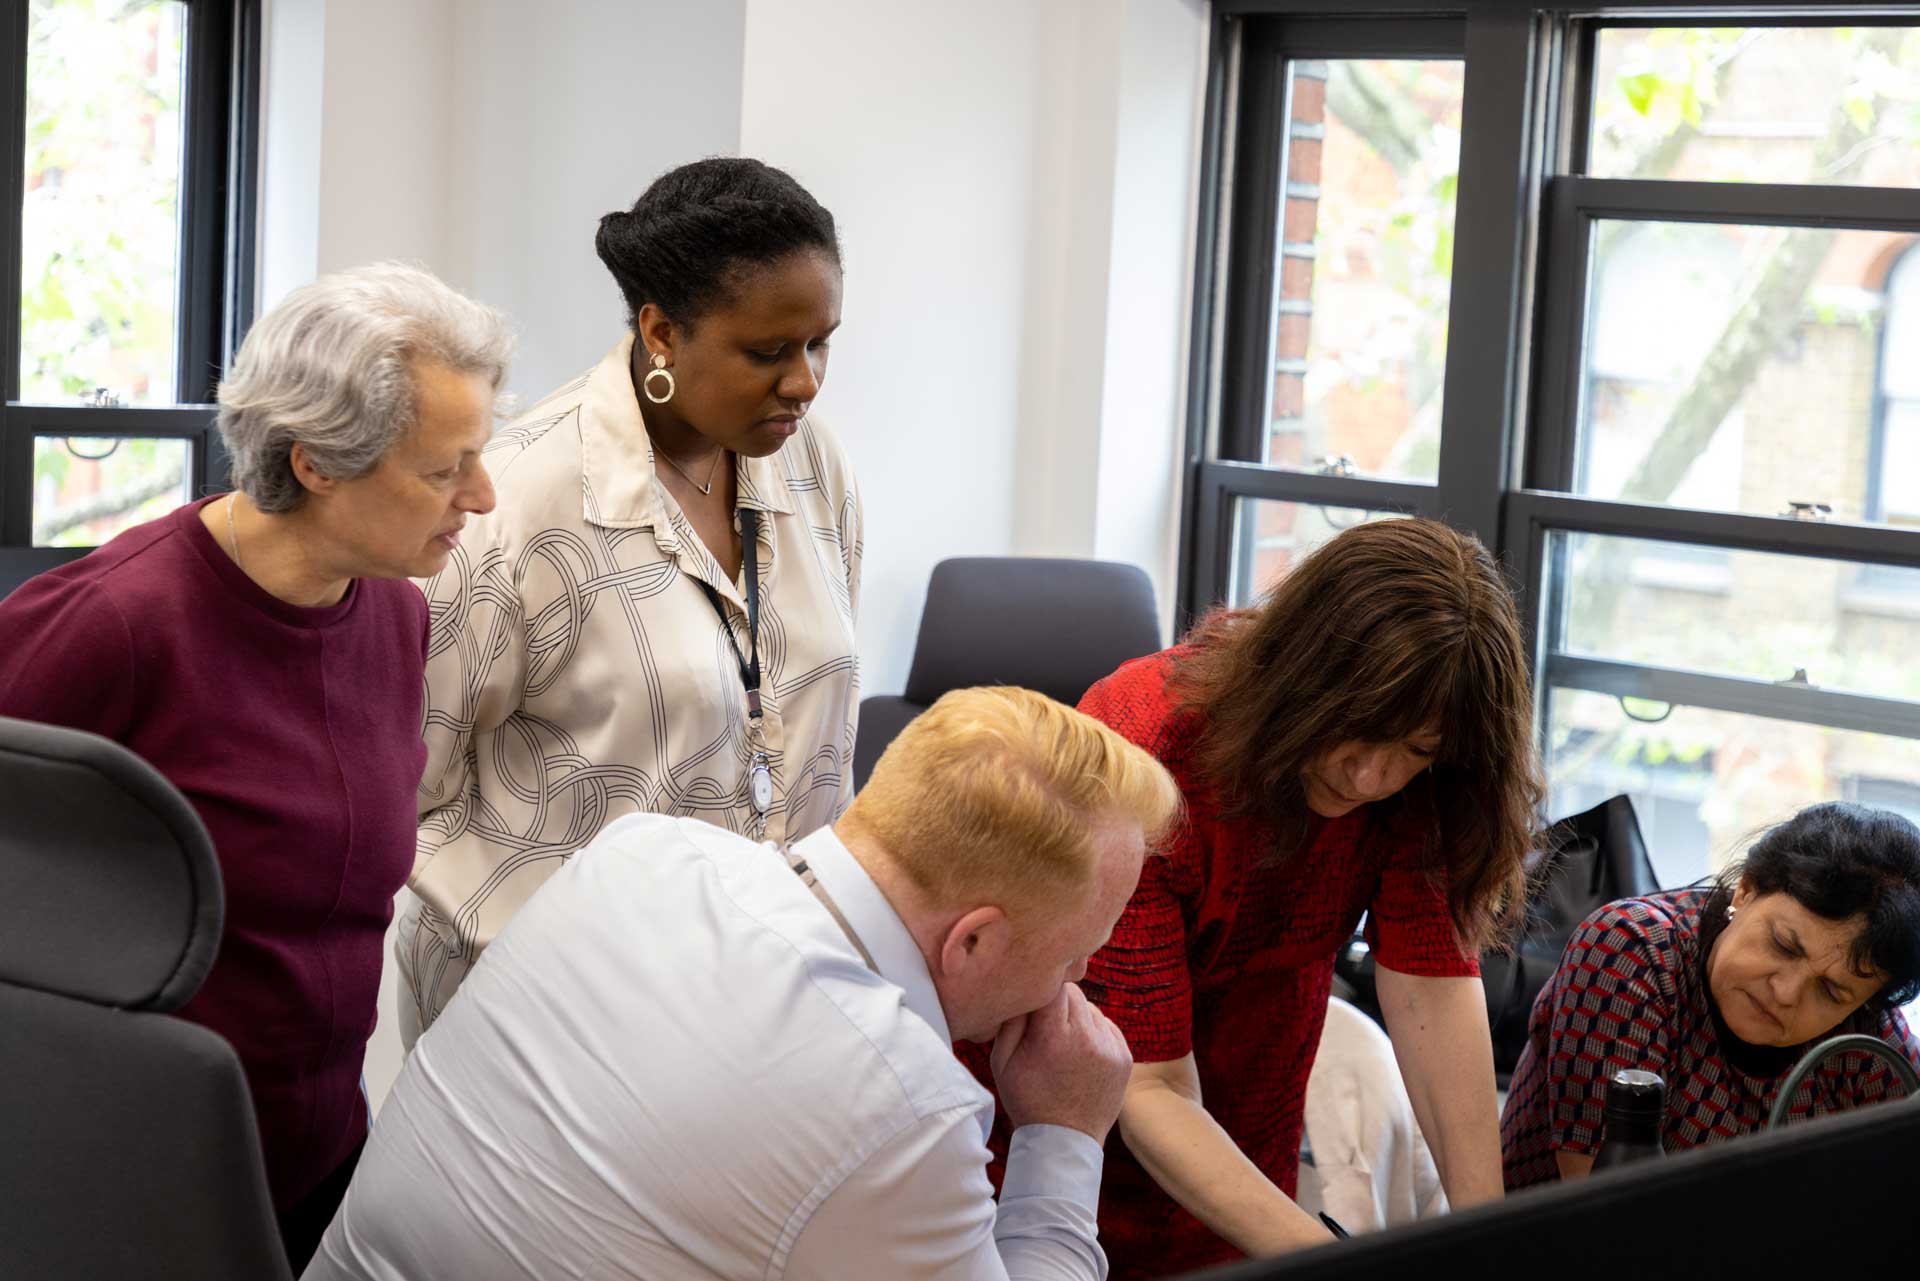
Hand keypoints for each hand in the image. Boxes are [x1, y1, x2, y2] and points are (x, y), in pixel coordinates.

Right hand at [989, 983, 1133, 1141]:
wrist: (1064, 1141)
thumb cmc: (1027, 1099)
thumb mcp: (1002, 1060)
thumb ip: (1012, 1018)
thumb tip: (1025, 986)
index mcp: (1053, 1036)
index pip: (1054, 984)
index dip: (1042, 988)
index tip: (1034, 999)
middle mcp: (1087, 1037)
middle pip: (1074, 992)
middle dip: (1058, 1002)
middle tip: (1045, 1026)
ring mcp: (1110, 1047)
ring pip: (1091, 1008)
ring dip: (1076, 1018)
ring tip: (1063, 1046)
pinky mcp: (1125, 1057)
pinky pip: (1106, 1026)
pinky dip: (1093, 1033)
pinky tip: (1079, 1055)